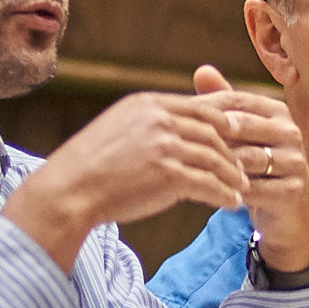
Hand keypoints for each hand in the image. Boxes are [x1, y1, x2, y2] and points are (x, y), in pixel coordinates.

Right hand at [3, 83, 252, 271]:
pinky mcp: (170, 175)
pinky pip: (210, 185)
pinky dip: (225, 195)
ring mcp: (165, 146)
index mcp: (146, 104)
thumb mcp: (116, 128)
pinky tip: (229, 203)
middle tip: (241, 170)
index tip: (233, 141)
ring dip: (232, 177)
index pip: (201, 109)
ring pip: (216, 159)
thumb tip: (175, 128)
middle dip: (232, 154)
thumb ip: (148, 122)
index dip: (224, 126)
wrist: (67, 190)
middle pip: (214, 133)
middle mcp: (158, 120)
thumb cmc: (87, 165)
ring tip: (239, 189)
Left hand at [190, 65, 308, 274]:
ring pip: (242, 157)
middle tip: (172, 145)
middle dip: (204, 136)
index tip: (168, 120)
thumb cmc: (250, 165)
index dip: (199, 110)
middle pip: (238, 125)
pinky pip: (250, 187)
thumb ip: (220, 102)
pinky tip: (200, 190)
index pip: (233, 100)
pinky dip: (222, 189)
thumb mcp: (236, 133)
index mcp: (276, 112)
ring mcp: (295, 161)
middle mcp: (290, 132)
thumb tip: (202, 69)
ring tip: (182, 168)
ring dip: (211, 164)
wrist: (279, 213)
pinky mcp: (292, 190)